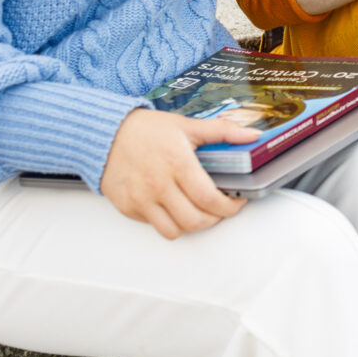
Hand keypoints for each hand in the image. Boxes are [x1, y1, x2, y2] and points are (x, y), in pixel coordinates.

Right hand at [101, 109, 255, 238]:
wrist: (106, 133)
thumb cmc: (146, 129)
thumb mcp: (187, 126)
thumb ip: (222, 131)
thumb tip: (251, 135)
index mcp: (177, 164)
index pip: (209, 199)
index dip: (229, 206)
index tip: (235, 202)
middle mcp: (158, 185)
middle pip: (195, 221)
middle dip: (214, 219)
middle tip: (219, 209)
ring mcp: (141, 199)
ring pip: (174, 230)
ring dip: (191, 225)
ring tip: (198, 211)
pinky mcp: (128, 208)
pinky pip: (154, 226)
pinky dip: (168, 221)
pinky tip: (174, 206)